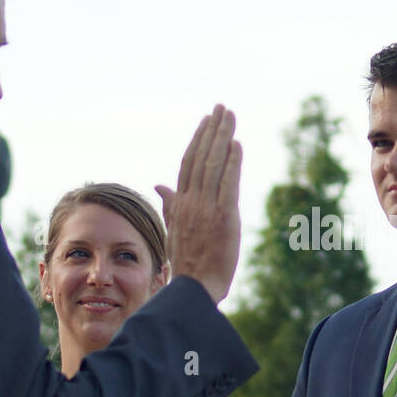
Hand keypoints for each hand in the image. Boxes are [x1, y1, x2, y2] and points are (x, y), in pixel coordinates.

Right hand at [156, 105, 242, 303]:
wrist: (194, 288)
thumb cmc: (187, 264)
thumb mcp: (173, 230)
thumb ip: (170, 206)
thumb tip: (160, 186)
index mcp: (180, 205)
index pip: (188, 164)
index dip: (198, 141)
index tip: (206, 122)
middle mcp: (191, 202)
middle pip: (201, 157)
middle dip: (212, 130)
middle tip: (222, 108)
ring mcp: (206, 208)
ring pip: (213, 165)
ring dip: (223, 137)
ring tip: (230, 116)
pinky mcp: (223, 217)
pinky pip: (228, 184)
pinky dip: (232, 162)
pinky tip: (237, 144)